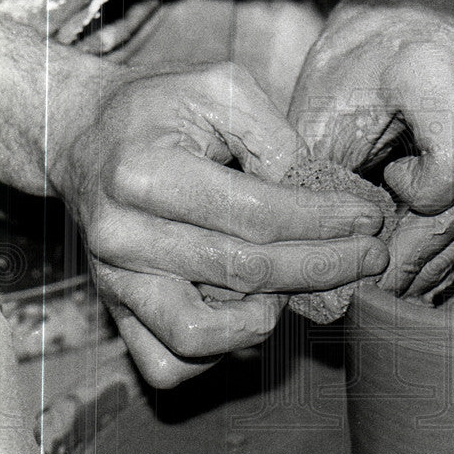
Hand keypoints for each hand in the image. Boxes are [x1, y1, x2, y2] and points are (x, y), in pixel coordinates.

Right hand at [48, 62, 387, 386]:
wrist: (82, 136)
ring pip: (200, 335)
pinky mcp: (116, 311)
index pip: (256, 215)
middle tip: (371, 257)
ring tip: (299, 284)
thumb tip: (318, 195)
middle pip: (244, 274)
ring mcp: (115, 282)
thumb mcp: (219, 88)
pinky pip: (168, 364)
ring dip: (268, 315)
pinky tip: (247, 311)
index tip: (368, 219)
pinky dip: (217, 354)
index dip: (324, 222)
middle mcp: (123, 236)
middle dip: (325, 268)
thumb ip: (273, 136)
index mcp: (145, 173)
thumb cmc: (158, 108)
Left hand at [288, 3, 453, 294]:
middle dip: (426, 256)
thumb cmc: (348, 76)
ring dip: (448, 258)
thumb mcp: (317, 121)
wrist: (395, 26)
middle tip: (385, 294)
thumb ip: (325, 185)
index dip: (419, 203)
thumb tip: (332, 271)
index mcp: (437, 67)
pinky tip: (436, 266)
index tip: (380, 196)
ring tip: (408, 289)